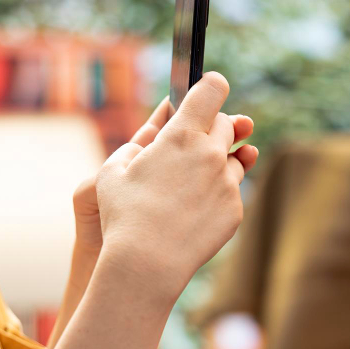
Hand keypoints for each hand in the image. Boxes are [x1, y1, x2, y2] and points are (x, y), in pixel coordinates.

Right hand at [95, 73, 257, 303]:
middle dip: (212, 126)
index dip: (210, 84)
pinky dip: (218, 193)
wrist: (146, 264)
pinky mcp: (235, 209)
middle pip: (227, 124)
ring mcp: (227, 183)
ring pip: (235, 158)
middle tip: (192, 140)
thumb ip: (138, 145)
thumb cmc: (123, 216)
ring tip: (190, 180)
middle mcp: (212, 154)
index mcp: (182, 135)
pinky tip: (195, 208)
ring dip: (219, 161)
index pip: (212, 89)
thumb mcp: (113, 171)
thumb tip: (154, 142)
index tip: (207, 87)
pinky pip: (232, 191)